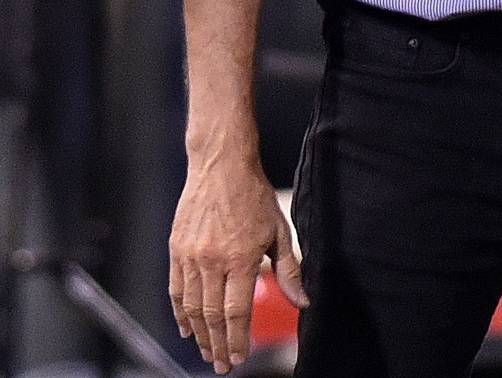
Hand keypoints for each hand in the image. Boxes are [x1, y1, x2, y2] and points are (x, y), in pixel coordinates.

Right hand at [169, 153, 305, 373]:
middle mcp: (212, 261)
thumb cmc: (254, 197)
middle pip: (213, 315)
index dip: (238, 338)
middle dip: (218, 344)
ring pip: (192, 307)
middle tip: (223, 365)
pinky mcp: (176, 251)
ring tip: (208, 352)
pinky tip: (187, 328)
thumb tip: (302, 300)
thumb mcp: (279, 231)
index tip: (241, 356)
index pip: (237, 310)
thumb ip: (289, 270)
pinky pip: (176, 290)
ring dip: (200, 335)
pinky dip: (180, 313)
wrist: (221, 167)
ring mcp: (190, 257)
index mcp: (242, 258)